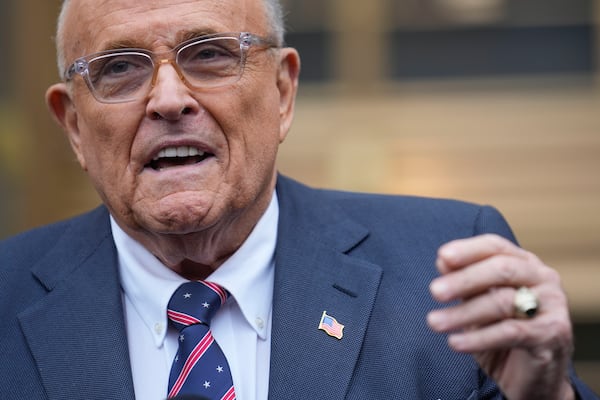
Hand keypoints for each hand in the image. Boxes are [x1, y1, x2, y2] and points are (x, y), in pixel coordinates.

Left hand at [427, 234, 574, 399]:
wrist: (534, 377)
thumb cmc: (503, 333)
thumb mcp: (478, 304)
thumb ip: (465, 282)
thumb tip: (442, 260)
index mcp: (525, 264)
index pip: (495, 247)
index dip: (468, 250)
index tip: (442, 256)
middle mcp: (543, 278)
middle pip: (501, 269)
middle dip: (464, 279)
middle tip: (435, 292)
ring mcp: (552, 305)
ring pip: (503, 302)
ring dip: (463, 313)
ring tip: (434, 322)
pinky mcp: (553, 334)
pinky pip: (511, 332)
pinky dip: (479, 338)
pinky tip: (455, 343)